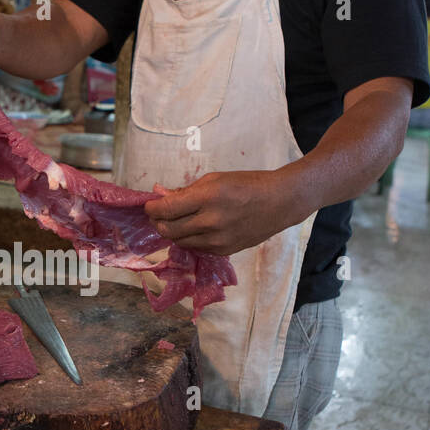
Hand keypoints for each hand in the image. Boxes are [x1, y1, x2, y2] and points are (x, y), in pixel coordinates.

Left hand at [144, 170, 301, 254]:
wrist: (280, 202)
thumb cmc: (247, 184)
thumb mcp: (215, 179)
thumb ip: (186, 190)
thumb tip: (160, 195)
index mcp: (208, 198)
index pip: (166, 210)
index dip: (152, 209)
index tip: (149, 205)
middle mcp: (211, 222)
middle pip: (168, 230)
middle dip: (158, 221)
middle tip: (158, 214)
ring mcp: (218, 240)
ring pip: (179, 241)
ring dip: (172, 231)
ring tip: (175, 220)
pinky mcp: (224, 251)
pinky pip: (196, 248)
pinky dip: (189, 238)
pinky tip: (194, 227)